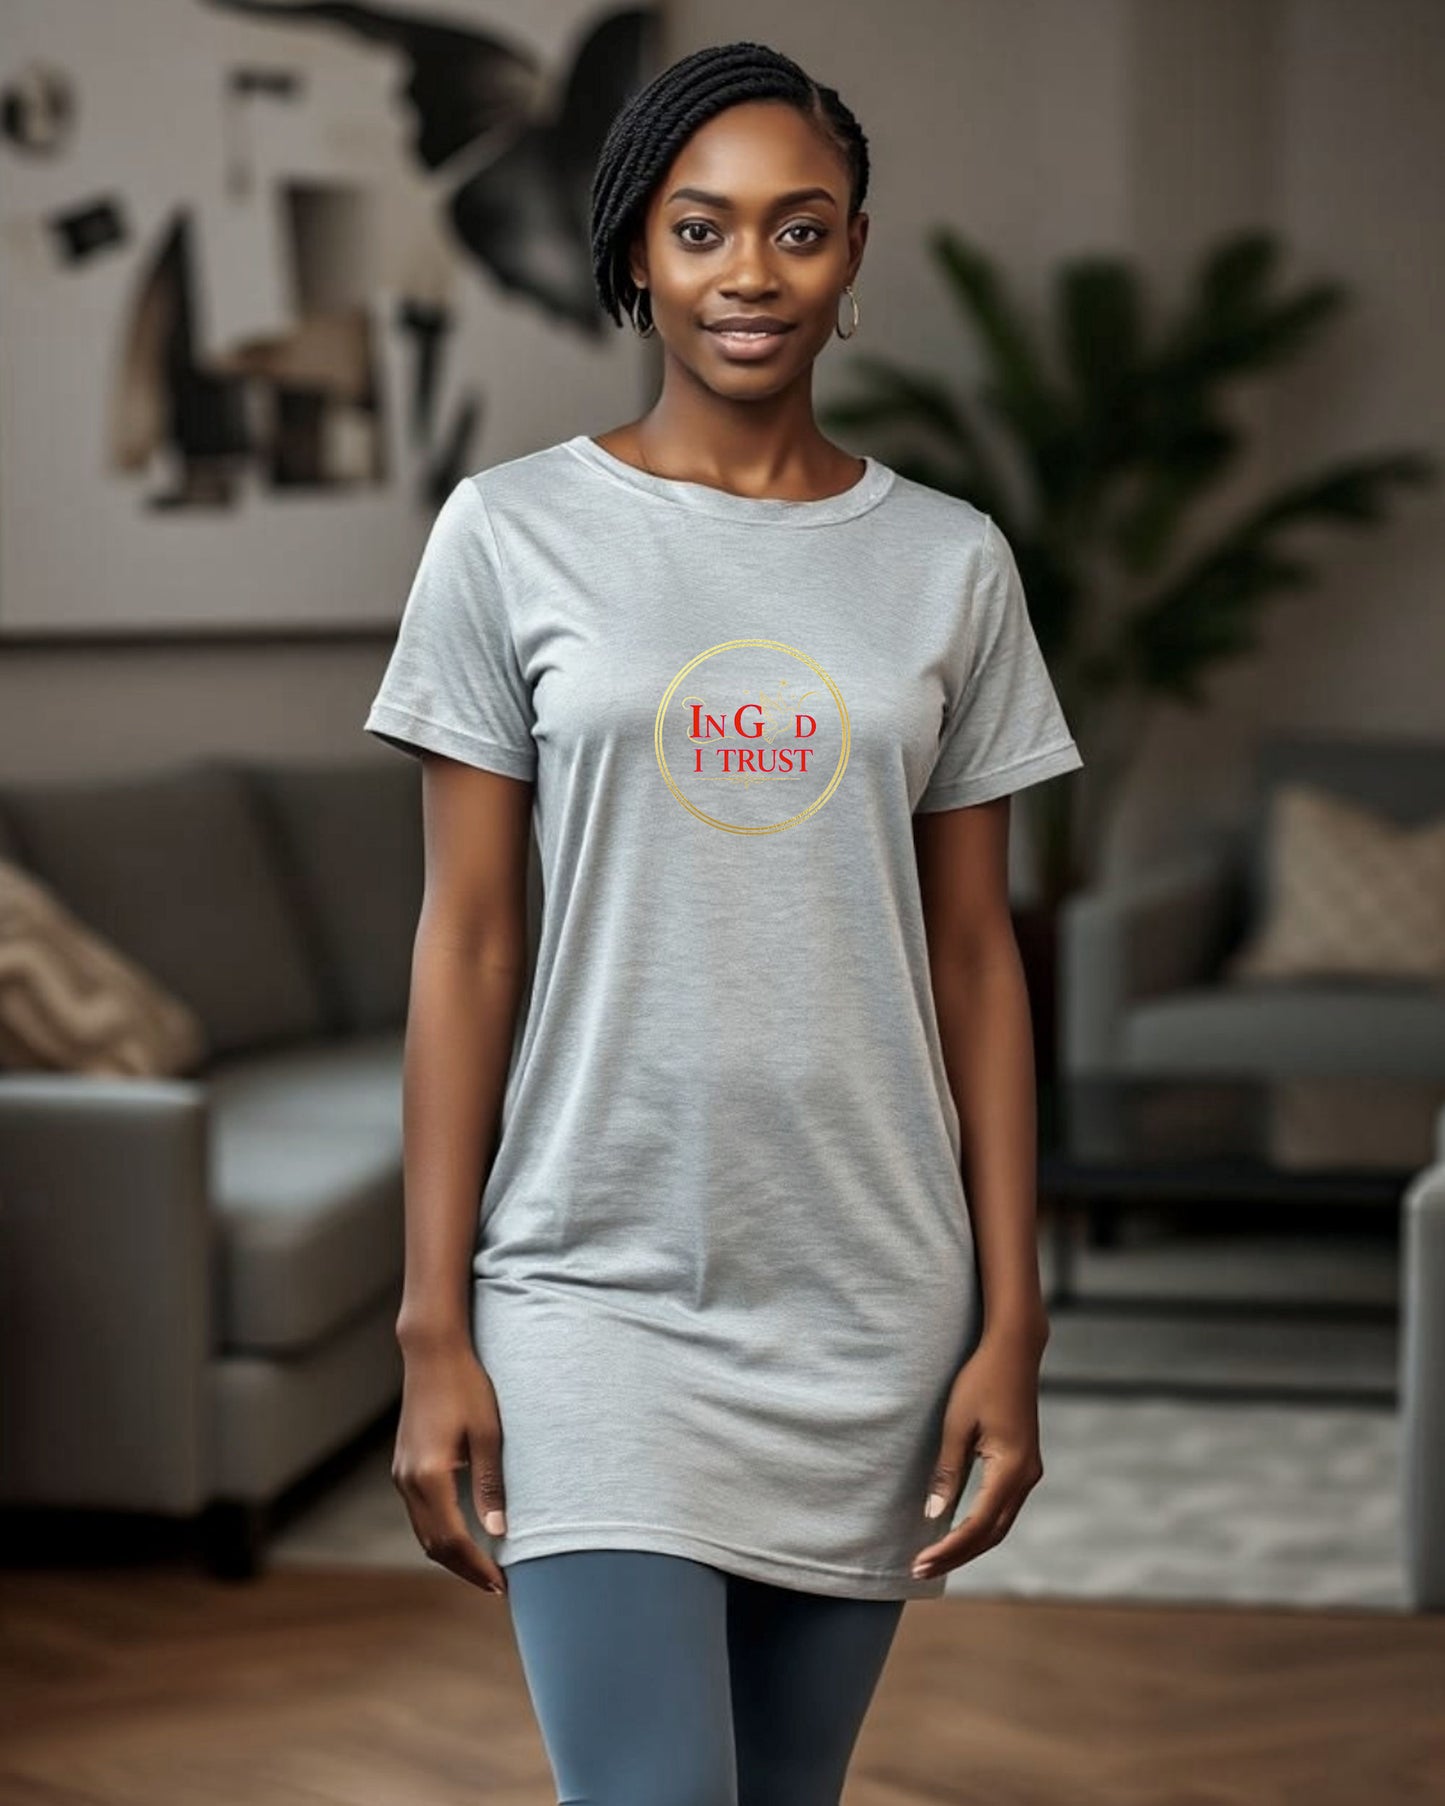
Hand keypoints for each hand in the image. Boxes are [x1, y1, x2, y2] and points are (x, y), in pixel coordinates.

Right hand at [391, 1335, 509, 1595]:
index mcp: (429, 1475)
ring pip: (423, 1531)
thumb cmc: (466, 1386)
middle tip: (496, 1586)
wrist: (432, 1353)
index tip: (501, 1584)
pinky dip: (440, 1532)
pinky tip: (464, 1535)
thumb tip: (499, 1534)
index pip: (452, 1540)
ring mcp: (401, 1473)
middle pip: (433, 1544)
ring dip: (451, 1554)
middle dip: (464, 1569)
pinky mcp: (404, 1465)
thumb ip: (490, 1485)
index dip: (476, 1567)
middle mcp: (408, 1480)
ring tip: (483, 1568)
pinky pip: (420, 1513)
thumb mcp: (488, 1434)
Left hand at [910, 1322, 1046, 1579]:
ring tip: (935, 1558)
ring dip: (969, 1543)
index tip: (920, 1562)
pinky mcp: (1024, 1464)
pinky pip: (1003, 1507)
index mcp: (1011, 1469)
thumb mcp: (957, 1424)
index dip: (948, 1548)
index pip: (977, 1524)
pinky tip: (957, 1530)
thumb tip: (934, 1516)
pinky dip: (980, 1525)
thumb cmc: (981, 1381)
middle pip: (992, 1533)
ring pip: (999, 1523)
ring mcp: (1029, 1471)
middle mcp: (1026, 1476)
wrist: (1014, 1351)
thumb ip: (948, 1472)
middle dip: (957, 1554)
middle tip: (921, 1570)